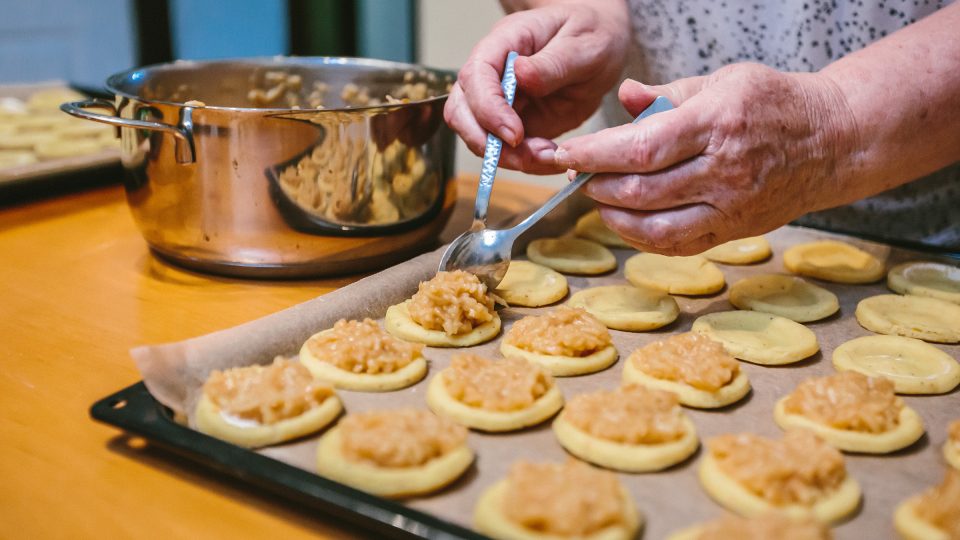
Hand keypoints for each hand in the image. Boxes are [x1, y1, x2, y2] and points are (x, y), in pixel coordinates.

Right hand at [444, 1, 628, 173]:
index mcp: (503, 44)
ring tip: (548, 157)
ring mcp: (497, 103)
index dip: (487, 109)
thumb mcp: (584, 44)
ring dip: (508, 158)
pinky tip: (551, 159)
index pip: (475, 76)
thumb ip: (553, 62)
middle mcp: (491, 75)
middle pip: (461, 113)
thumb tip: (519, 73)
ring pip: (478, 137)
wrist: (600, 48)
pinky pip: (505, 152)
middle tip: (530, 156)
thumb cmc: (590, 34)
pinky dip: (524, 163)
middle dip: (489, 143)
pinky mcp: (511, 125)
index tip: (515, 134)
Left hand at [555, 63, 859, 254]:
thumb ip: (667, 93)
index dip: (594, 155)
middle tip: (573, 175)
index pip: (641, 148)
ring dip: (614, 215)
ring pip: (655, 226)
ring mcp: (731, 205)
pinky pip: (678, 244)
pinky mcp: (735, 230)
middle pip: (641, 189)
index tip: (564, 154)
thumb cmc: (773, 103)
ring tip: (596, 197)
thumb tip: (622, 95)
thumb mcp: (722, 81)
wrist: (833, 140)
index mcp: (717, 122)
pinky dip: (642, 238)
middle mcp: (724, 169)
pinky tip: (625, 221)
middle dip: (596, 184)